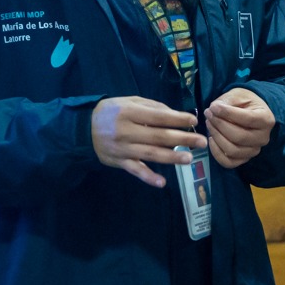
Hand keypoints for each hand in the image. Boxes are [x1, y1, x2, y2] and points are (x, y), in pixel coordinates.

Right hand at [91, 96, 207, 187]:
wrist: (83, 129)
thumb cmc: (111, 112)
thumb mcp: (129, 102)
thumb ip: (151, 107)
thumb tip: (175, 115)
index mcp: (129, 112)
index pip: (158, 116)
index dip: (177, 119)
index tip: (193, 120)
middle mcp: (126, 131)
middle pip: (158, 136)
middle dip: (182, 139)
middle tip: (201, 141)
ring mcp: (123, 149)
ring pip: (151, 154)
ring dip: (171, 158)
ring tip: (189, 158)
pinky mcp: (119, 162)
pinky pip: (135, 171)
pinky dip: (148, 177)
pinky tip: (162, 183)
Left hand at [204, 88, 275, 168]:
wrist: (251, 112)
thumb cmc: (245, 103)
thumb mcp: (238, 95)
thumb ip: (227, 102)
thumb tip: (213, 110)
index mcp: (266, 119)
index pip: (247, 119)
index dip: (228, 114)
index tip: (213, 107)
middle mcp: (263, 138)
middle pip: (238, 137)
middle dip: (219, 125)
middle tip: (209, 114)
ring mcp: (254, 150)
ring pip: (232, 150)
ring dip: (216, 137)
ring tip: (209, 124)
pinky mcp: (244, 159)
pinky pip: (228, 162)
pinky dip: (216, 153)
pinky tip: (211, 139)